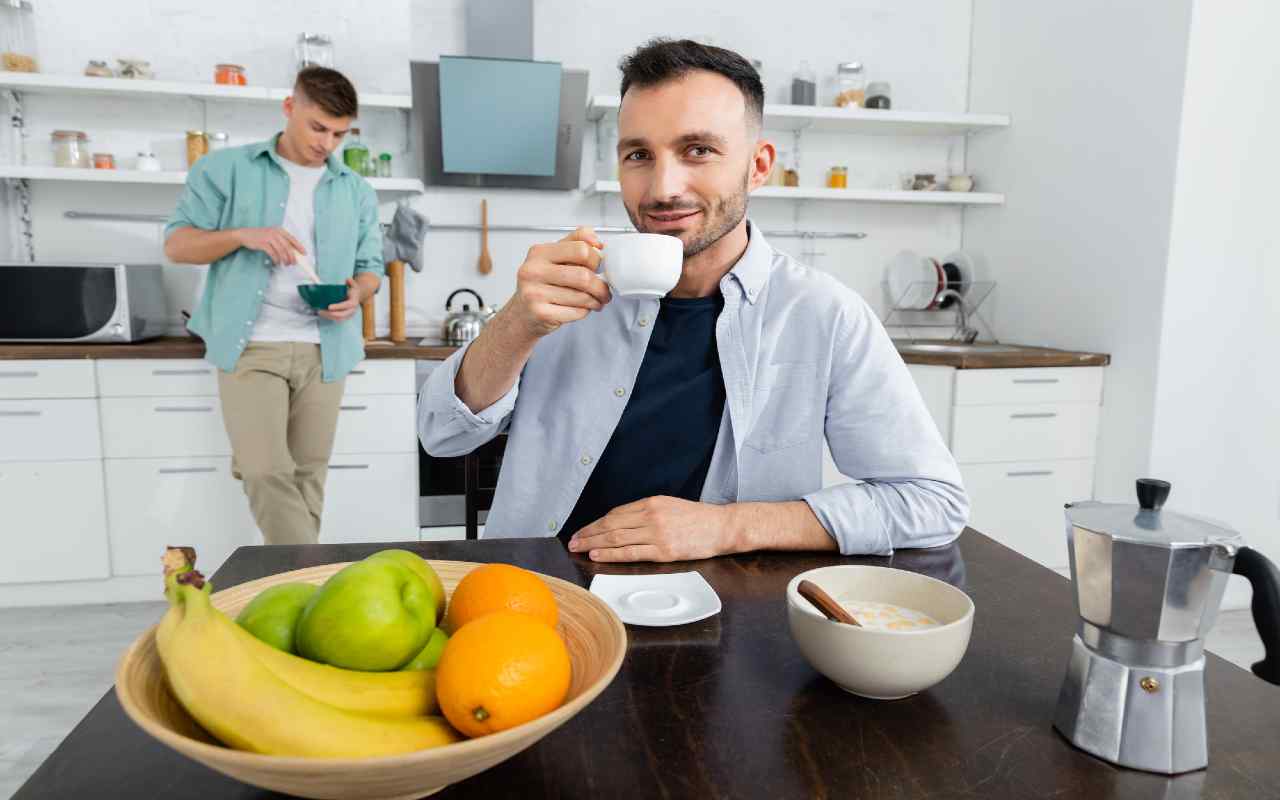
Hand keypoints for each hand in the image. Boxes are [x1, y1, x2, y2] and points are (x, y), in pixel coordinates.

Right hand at [236, 227, 305, 265]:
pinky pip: (273, 253)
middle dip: (292, 256)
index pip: (293, 239)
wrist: (245, 235)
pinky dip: (276, 259)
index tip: (304, 253)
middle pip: (288, 247)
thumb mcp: (273, 236)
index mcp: (280, 230)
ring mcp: (269, 237)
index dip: (299, 247)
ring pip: (281, 251)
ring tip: (285, 264)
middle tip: (293, 263)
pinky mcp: (263, 243)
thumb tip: (292, 253)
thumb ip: (282, 242)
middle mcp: (276, 233)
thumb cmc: (261, 236)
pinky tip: (277, 262)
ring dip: (285, 259)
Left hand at [319, 278, 362, 321]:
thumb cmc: (353, 291)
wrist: (357, 296)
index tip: (329, 307)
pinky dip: (329, 317)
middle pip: (341, 314)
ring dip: (328, 316)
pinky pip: (337, 319)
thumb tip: (347, 280)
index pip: (346, 305)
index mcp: (353, 302)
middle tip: (321, 310)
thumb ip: (351, 282)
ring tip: (320, 312)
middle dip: (330, 314)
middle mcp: (352, 310)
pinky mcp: (345, 317)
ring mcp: (348, 314)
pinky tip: (323, 314)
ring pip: (338, 318)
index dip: (338, 306)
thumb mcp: (353, 284)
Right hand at [504, 226, 611, 338]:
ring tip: (596, 301)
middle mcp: (533, 271)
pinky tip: (582, 309)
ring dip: (596, 301)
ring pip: (582, 296)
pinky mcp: (540, 313)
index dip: (596, 259)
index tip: (598, 267)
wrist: (522, 314)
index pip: (581, 249)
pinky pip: (576, 312)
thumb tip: (597, 243)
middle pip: (584, 276)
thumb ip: (575, 242)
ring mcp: (534, 293)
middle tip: (604, 291)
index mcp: (539, 252)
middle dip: (601, 286)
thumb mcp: (554, 257)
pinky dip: (585, 312)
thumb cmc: (542, 284)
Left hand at [567, 496, 736, 561]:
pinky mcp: (663, 551)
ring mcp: (657, 533)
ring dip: (594, 544)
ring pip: (616, 538)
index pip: (615, 513)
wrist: (722, 527)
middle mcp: (651, 515)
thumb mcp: (669, 506)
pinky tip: (598, 555)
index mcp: (651, 502)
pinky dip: (611, 554)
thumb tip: (622, 523)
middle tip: (573, 541)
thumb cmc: (697, 518)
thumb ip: (646, 513)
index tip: (583, 530)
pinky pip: (630, 553)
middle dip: (588, 533)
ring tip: (579, 549)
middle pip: (611, 525)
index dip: (596, 523)